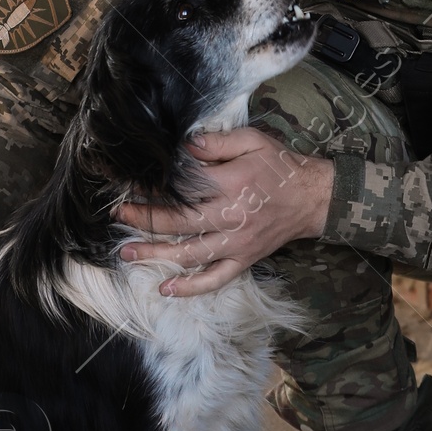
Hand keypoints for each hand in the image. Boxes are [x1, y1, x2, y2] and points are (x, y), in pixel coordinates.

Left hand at [114, 127, 335, 296]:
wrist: (313, 198)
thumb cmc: (281, 166)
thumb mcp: (253, 141)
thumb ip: (218, 144)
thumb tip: (184, 147)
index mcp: (231, 185)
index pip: (183, 189)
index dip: (154, 188)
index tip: (131, 185)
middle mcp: (231, 217)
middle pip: (179, 223)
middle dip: (144, 220)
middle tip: (118, 215)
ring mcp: (237, 244)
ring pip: (190, 254)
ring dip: (156, 254)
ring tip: (127, 253)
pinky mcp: (244, 260)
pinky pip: (214, 279)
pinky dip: (190, 287)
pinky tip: (166, 288)